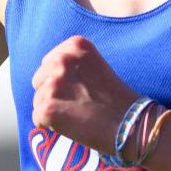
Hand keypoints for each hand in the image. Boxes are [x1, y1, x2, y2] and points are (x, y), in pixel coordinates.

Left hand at [31, 36, 137, 151]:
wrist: (132, 125)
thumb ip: (72, 63)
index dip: (62, 80)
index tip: (80, 89)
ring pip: (38, 100)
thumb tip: (46, 74)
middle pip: (39, 79)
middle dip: (53, 93)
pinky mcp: (48, 108)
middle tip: (78, 104)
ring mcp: (54, 84)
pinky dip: (51, 126)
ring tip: (78, 115)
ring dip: (53, 110)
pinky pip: (38, 118)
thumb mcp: (96, 66)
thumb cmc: (117, 99)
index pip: (49, 61)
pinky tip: (72, 126)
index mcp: (76, 45)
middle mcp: (62, 60)